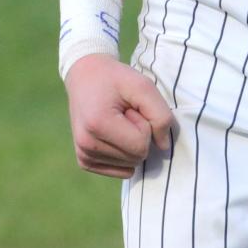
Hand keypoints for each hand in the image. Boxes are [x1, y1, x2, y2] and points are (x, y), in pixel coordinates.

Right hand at [64, 54, 172, 178]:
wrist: (86, 76)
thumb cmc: (116, 79)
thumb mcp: (143, 85)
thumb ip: (160, 115)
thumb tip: (164, 148)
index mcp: (98, 124)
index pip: (141, 145)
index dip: (145, 124)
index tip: (132, 107)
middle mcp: (86, 145)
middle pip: (136, 157)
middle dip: (139, 134)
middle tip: (125, 113)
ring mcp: (83, 156)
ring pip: (129, 165)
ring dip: (131, 142)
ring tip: (117, 120)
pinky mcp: (84, 162)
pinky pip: (120, 170)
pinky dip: (124, 153)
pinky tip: (113, 133)